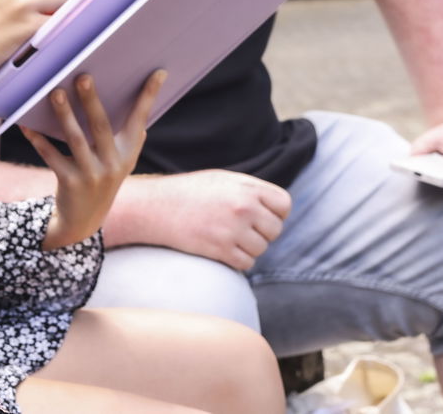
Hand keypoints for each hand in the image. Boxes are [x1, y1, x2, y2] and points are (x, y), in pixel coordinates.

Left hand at [27, 71, 165, 249]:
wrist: (84, 219)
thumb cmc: (101, 176)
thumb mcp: (120, 160)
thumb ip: (126, 134)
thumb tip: (126, 94)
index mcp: (128, 153)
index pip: (140, 119)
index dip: (149, 96)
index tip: (158, 72)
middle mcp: (114, 164)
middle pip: (101, 126)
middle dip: (91, 100)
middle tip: (83, 77)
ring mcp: (92, 175)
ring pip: (76, 139)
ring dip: (65, 115)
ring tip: (56, 93)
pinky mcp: (70, 183)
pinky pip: (52, 156)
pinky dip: (38, 139)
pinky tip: (26, 124)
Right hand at [115, 168, 291, 270]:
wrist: (158, 207)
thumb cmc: (192, 192)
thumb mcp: (224, 180)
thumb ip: (252, 191)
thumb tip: (278, 208)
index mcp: (247, 187)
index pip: (284, 204)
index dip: (276, 212)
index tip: (261, 216)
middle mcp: (244, 208)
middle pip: (275, 230)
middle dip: (262, 232)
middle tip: (241, 228)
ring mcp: (233, 230)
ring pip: (261, 249)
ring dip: (249, 248)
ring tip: (228, 237)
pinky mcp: (221, 250)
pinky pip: (246, 263)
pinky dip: (238, 260)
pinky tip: (223, 249)